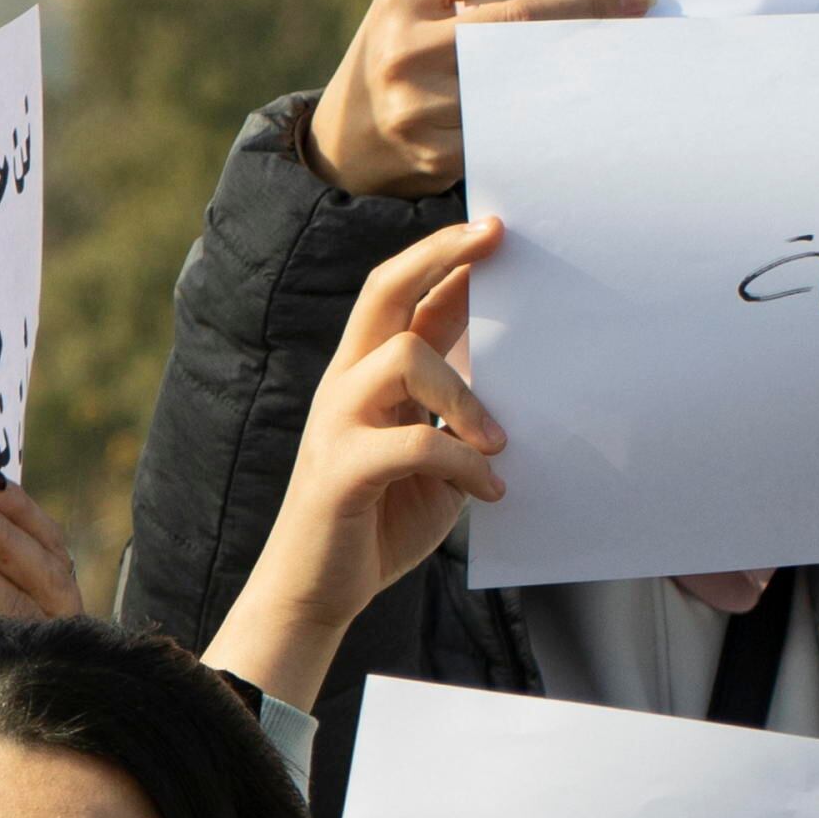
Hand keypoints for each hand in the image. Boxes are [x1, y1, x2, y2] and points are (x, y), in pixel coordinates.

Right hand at [202, 217, 507, 707]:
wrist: (317, 591)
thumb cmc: (378, 518)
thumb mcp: (427, 449)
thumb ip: (452, 402)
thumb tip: (501, 353)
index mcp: (365, 375)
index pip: (399, 293)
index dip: (443, 254)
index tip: (495, 226)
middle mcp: (345, 384)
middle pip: (384, 292)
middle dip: (440, 257)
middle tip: (493, 239)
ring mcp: (338, 423)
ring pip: (405, 359)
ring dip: (467, 395)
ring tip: (499, 444)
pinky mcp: (342, 470)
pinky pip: (415, 442)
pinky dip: (465, 464)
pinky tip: (488, 493)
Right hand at [306, 0, 641, 196]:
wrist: (342, 146)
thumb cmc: (396, 61)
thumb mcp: (410, 10)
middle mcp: (404, 48)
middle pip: (519, 14)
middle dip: (589, 6)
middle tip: (637, 3)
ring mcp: (420, 105)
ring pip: (527, 74)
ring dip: (583, 63)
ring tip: (623, 51)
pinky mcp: (440, 154)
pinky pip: (516, 125)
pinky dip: (556, 111)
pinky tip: (585, 104)